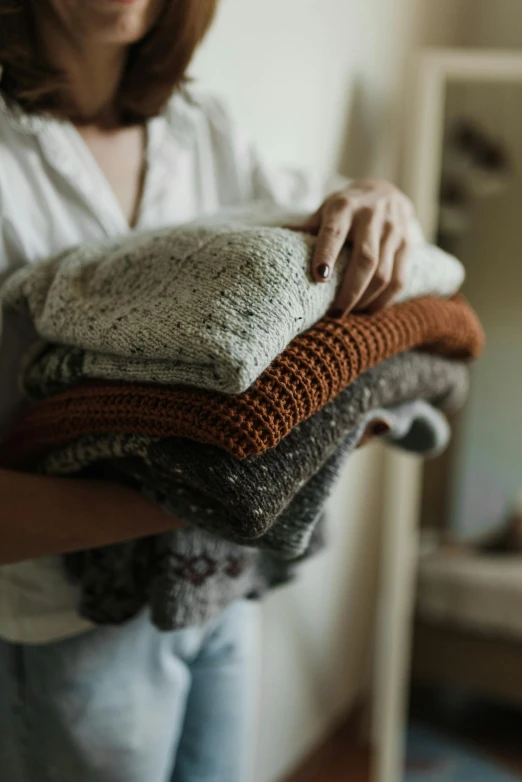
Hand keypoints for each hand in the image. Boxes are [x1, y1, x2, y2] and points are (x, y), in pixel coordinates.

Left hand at [290, 179, 415, 314]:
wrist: (385, 191)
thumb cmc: (345, 208)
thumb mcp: (324, 210)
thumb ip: (306, 229)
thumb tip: (272, 242)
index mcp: (344, 207)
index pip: (334, 232)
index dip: (327, 254)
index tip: (319, 278)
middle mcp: (371, 217)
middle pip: (365, 260)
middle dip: (349, 292)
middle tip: (334, 314)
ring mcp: (393, 231)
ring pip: (383, 274)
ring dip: (365, 300)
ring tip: (349, 314)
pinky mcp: (408, 245)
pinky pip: (399, 280)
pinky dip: (383, 301)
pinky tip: (368, 310)